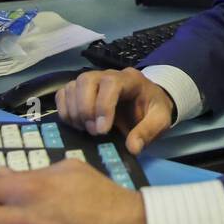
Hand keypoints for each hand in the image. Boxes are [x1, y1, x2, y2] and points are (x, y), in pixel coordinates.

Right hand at [55, 68, 172, 154]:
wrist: (146, 104)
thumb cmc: (152, 110)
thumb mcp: (160, 121)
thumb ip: (148, 132)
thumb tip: (132, 148)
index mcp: (130, 80)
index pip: (111, 83)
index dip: (103, 106)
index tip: (102, 130)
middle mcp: (108, 75)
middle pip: (87, 80)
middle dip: (85, 108)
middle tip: (93, 132)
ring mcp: (92, 81)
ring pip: (73, 86)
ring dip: (74, 111)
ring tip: (85, 130)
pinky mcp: (80, 90)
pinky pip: (63, 93)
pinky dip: (64, 110)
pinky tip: (76, 124)